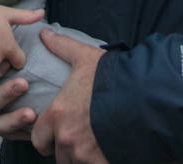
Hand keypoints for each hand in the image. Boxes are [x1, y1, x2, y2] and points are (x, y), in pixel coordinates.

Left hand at [31, 29, 107, 162]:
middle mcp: (67, 139)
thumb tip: (44, 32)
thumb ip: (62, 46)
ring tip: (91, 145)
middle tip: (76, 139)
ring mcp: (85, 155)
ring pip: (74, 163)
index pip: (37, 139)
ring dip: (80, 157)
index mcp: (57, 116)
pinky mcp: (102, 163)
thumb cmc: (112, 78)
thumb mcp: (85, 58)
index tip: (54, 133)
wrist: (144, 98)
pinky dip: (97, 161)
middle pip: (57, 155)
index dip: (45, 137)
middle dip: (65, 149)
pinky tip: (105, 151)